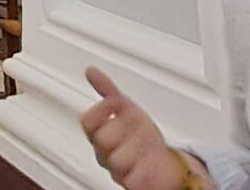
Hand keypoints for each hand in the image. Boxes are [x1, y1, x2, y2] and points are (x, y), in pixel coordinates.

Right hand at [80, 68, 201, 189]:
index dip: (101, 110)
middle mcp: (105, 152)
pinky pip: (133, 179)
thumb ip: (108, 91)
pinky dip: (143, 169)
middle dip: (122, 127)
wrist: (162, 163)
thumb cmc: (140, 136)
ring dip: (135, 147)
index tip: (116, 102)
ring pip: (118, 159)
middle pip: (103, 139)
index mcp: (99, 133)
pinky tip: (148, 160)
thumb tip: (91, 71)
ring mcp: (118, 169)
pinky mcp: (133, 184)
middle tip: (134, 124)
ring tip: (145, 143)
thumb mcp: (126, 109)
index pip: (87, 121)